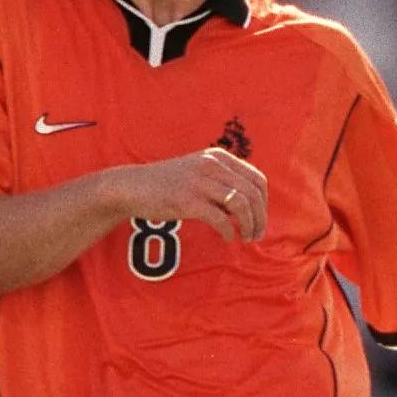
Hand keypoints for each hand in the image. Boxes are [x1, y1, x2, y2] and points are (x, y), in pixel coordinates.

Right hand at [108, 148, 268, 243]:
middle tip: (256, 235)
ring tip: (245, 238)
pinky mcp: (188, 200)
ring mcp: (200, 182)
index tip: (259, 220)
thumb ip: (222, 182)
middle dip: (260, 218)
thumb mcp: (198, 172)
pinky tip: (227, 238)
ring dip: (249, 226)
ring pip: (241, 205)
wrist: (132, 187)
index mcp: (218, 157)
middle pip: (253, 193)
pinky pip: (221, 219)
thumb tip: (249, 207)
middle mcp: (212, 165)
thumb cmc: (167, 185)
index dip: (264, 204)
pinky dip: (229, 232)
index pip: (257, 179)